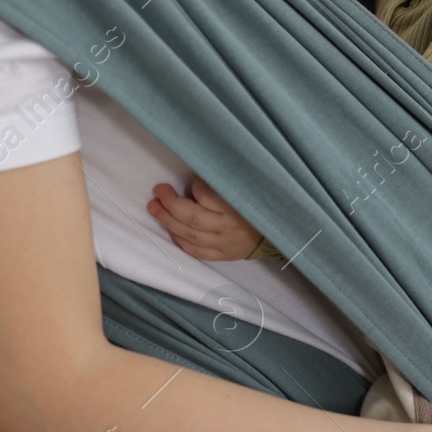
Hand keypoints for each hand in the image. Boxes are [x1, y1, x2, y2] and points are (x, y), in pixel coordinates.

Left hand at [146, 178, 262, 260]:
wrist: (276, 231)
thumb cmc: (255, 204)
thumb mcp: (246, 188)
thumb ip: (223, 183)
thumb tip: (195, 176)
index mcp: (236, 206)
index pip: (206, 195)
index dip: (194, 186)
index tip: (191, 181)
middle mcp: (229, 227)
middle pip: (192, 217)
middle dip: (170, 203)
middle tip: (158, 192)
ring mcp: (225, 243)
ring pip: (190, 234)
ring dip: (168, 221)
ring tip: (155, 208)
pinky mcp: (224, 255)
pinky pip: (197, 251)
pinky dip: (181, 241)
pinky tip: (171, 230)